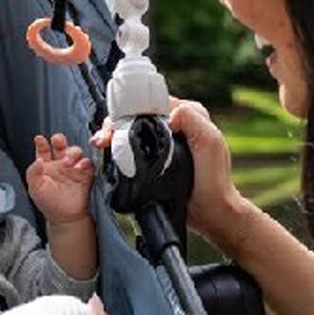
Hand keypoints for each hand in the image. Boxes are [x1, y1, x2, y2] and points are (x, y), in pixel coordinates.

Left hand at [26, 133, 94, 224]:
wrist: (64, 217)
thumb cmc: (48, 203)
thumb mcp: (35, 188)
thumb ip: (32, 173)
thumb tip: (38, 160)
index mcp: (45, 165)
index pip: (43, 149)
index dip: (41, 143)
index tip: (39, 139)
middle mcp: (59, 163)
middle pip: (60, 145)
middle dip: (59, 140)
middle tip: (58, 141)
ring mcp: (72, 168)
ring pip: (75, 151)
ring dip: (73, 152)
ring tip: (68, 161)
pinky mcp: (84, 174)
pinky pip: (87, 163)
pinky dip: (85, 162)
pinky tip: (80, 166)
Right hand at [91, 99, 247, 259]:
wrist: (210, 212)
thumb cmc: (214, 180)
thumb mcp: (210, 143)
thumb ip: (193, 120)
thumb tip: (168, 115)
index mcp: (188, 114)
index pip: (152, 102)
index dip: (130, 110)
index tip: (115, 124)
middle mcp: (175, 124)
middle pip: (137, 114)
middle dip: (115, 122)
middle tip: (103, 139)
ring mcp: (163, 141)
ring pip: (131, 129)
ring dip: (113, 135)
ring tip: (100, 144)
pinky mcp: (154, 158)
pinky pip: (132, 146)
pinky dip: (117, 148)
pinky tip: (105, 153)